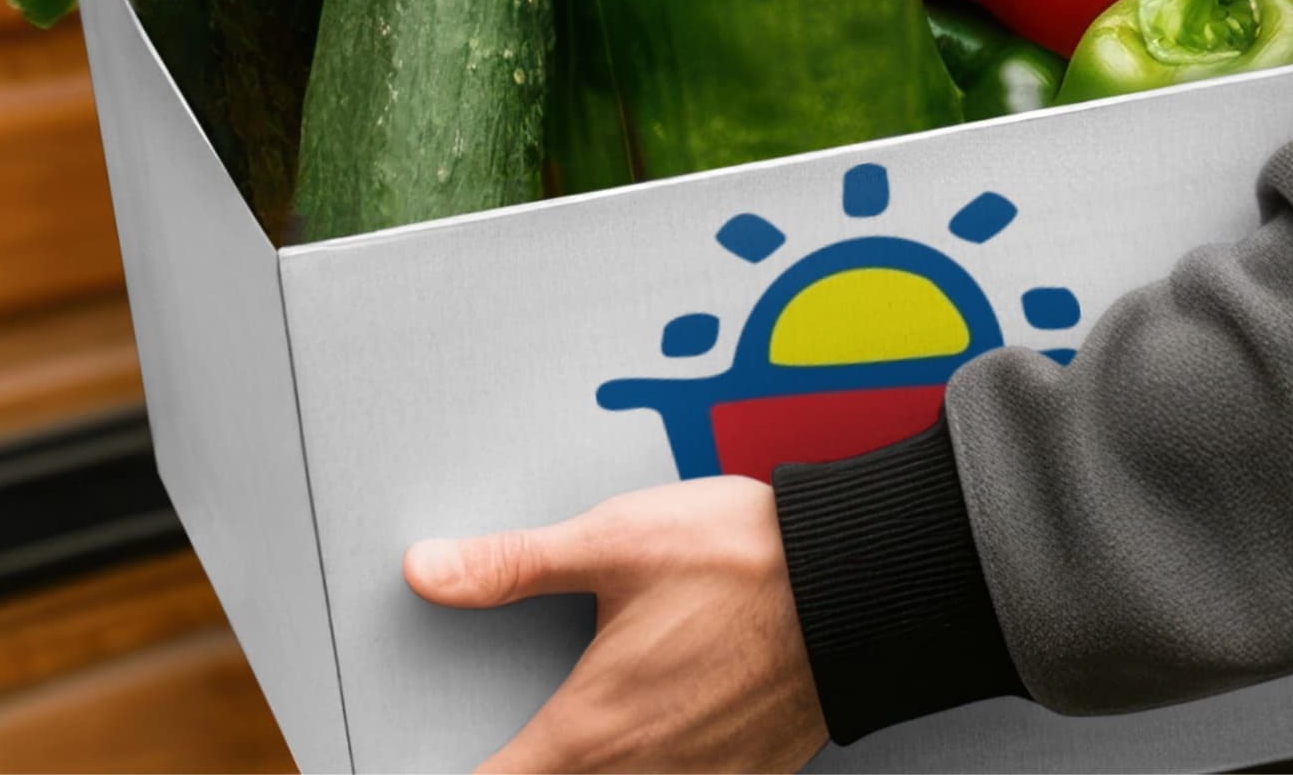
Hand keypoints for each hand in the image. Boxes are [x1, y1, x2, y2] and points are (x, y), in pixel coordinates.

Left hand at [404, 476, 831, 772]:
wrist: (861, 583)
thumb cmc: (750, 561)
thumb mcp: (613, 541)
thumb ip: (512, 564)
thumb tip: (430, 570)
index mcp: (593, 729)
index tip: (434, 765)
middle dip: (529, 774)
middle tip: (514, 749)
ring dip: (594, 773)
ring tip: (585, 743)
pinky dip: (651, 774)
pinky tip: (651, 747)